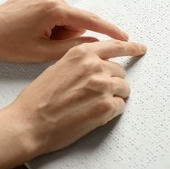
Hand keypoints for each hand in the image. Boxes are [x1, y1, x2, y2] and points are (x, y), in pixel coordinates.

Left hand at [0, 0, 128, 61]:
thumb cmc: (7, 44)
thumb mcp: (44, 53)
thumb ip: (75, 48)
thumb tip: (96, 45)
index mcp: (52, 8)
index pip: (90, 21)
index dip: (109, 31)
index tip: (124, 37)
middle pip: (75, 19)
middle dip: (68, 34)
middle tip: (47, 43)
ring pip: (66, 15)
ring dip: (59, 28)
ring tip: (38, 36)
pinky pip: (57, 8)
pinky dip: (52, 20)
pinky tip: (35, 27)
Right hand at [6, 40, 146, 155]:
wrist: (28, 123)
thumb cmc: (38, 99)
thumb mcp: (58, 68)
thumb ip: (81, 63)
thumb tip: (96, 66)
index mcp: (81, 53)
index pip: (115, 45)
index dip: (131, 47)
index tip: (140, 48)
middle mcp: (95, 66)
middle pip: (119, 71)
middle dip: (111, 82)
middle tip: (95, 94)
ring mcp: (103, 86)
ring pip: (123, 89)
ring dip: (113, 96)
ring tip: (92, 105)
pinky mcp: (106, 107)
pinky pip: (121, 106)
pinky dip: (111, 111)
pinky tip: (93, 114)